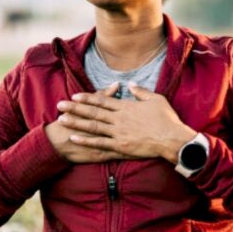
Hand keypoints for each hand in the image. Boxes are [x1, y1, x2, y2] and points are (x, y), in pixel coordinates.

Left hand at [56, 82, 195, 162]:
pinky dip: (86, 141)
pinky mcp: (120, 147)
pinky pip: (99, 144)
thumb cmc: (166, 118)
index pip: (102, 100)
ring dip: (76, 122)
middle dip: (75, 108)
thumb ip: (140, 92)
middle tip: (60, 105)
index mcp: (126, 107)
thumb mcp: (156, 99)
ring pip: (93, 127)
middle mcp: (118, 119)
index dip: (87, 98)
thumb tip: (130, 84)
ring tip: (62, 120)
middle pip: (93, 112)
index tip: (75, 96)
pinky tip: (74, 138)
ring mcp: (118, 133)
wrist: (172, 139)